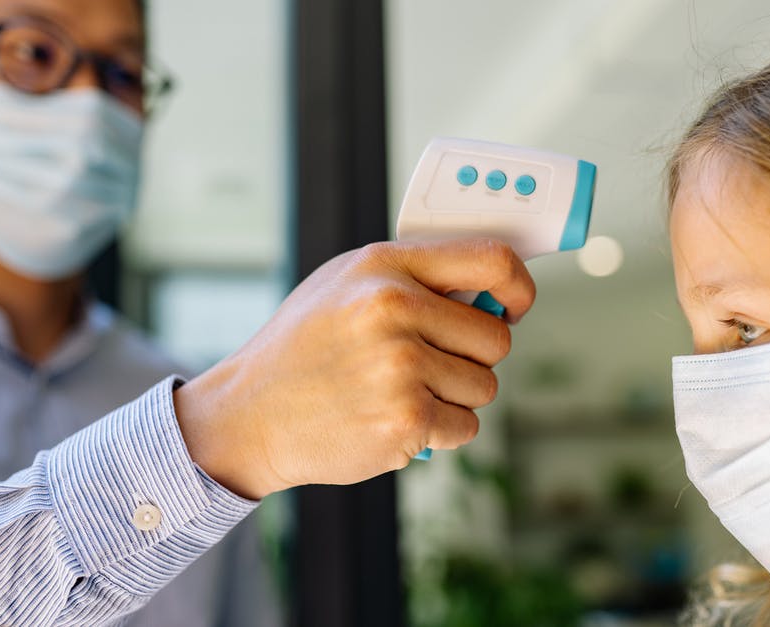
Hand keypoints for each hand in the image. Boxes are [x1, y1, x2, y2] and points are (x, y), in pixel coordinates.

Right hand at [174, 239, 535, 498]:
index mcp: (384, 266)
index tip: (515, 306)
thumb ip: (414, 278)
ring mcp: (400, 365)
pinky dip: (440, 431)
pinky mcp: (404, 419)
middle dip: (473, 358)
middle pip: (496, 337)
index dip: (519, 287)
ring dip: (454, 397)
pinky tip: (394, 419)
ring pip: (484, 386)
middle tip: (430, 365)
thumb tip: (489, 293)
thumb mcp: (345, 285)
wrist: (250, 414)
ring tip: (399, 391)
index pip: (491, 261)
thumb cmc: (305, 348)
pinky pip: (465, 426)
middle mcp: (394, 308)